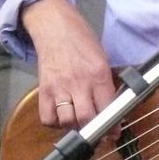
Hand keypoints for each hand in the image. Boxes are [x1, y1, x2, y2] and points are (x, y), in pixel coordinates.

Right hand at [22, 0, 116, 130]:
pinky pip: (48, 118)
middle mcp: (79, 82)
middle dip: (94, 131)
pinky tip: (62, 116)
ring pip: (67, 122)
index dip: (113, 126)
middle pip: (87, 119)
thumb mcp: (102, 57)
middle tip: (98, 131)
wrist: (55, 26)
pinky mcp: (43, 90)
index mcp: (98, 73)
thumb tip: (113, 106)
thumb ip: (106, 81)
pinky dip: (55, 123)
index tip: (114, 133)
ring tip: (80, 122)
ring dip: (75, 127)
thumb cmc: (81, 39)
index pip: (108, 107)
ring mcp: (59, 87)